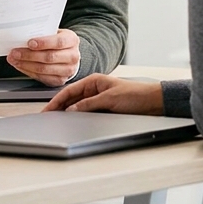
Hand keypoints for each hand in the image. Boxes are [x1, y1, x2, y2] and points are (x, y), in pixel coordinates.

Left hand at [7, 29, 81, 84]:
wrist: (68, 54)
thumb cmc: (57, 42)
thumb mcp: (54, 33)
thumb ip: (42, 33)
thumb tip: (22, 35)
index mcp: (72, 40)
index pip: (58, 42)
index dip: (43, 43)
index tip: (29, 43)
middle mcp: (73, 56)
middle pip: (49, 57)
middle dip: (29, 55)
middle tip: (15, 52)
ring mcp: (68, 70)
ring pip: (44, 69)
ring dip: (25, 64)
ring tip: (14, 59)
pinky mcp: (60, 80)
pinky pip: (41, 77)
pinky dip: (28, 71)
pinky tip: (20, 66)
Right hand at [42, 74, 163, 115]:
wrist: (154, 102)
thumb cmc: (136, 95)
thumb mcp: (110, 99)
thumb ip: (89, 104)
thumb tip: (72, 109)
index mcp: (94, 81)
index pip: (69, 91)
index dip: (57, 100)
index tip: (48, 109)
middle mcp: (95, 89)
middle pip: (72, 99)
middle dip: (59, 107)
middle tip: (48, 116)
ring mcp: (99, 99)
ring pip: (79, 106)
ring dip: (69, 112)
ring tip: (57, 120)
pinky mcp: (105, 108)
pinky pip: (88, 112)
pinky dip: (79, 117)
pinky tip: (74, 122)